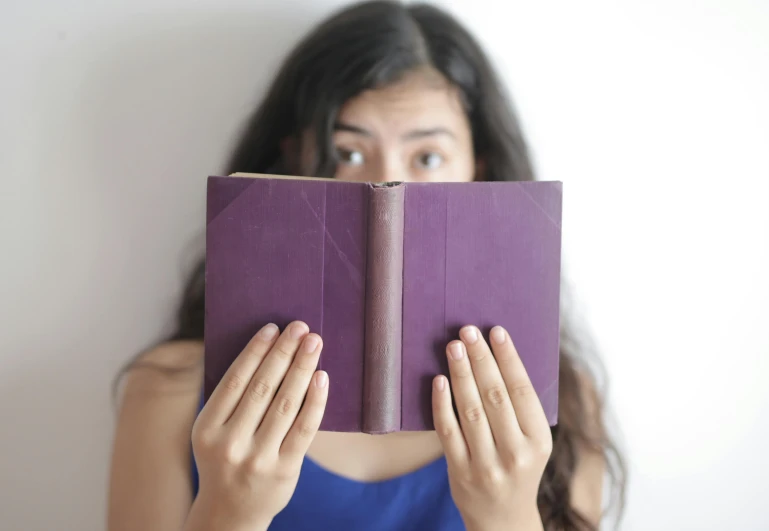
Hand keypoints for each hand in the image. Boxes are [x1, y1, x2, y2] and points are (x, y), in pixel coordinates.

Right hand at [184, 321, 327, 530]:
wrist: (230, 514)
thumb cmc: (224, 461)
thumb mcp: (211, 433)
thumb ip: (230, 400)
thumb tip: (262, 349)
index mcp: (206, 429)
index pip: (235, 380)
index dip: (255, 351)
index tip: (272, 328)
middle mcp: (230, 444)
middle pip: (262, 387)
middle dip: (283, 353)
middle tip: (300, 327)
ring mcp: (258, 459)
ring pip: (285, 404)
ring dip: (302, 368)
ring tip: (314, 343)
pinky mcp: (284, 470)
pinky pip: (304, 428)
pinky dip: (315, 400)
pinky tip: (321, 377)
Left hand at [433, 325, 551, 530]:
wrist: (502, 519)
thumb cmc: (517, 467)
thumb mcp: (532, 442)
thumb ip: (520, 407)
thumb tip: (499, 354)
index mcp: (538, 440)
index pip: (523, 391)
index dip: (509, 358)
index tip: (496, 331)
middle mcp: (515, 453)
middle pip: (495, 396)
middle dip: (481, 359)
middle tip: (468, 331)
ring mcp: (486, 464)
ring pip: (471, 411)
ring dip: (461, 375)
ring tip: (454, 347)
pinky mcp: (460, 472)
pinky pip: (448, 431)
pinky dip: (442, 404)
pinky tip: (439, 380)